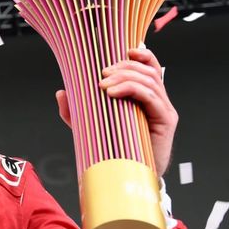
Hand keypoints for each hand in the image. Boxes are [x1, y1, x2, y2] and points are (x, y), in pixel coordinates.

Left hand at [54, 47, 178, 175]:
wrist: (130, 177)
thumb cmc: (115, 150)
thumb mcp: (90, 126)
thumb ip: (76, 110)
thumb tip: (62, 93)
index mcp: (145, 97)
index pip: (149, 67)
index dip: (140, 54)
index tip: (123, 50)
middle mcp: (158, 100)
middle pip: (147, 70)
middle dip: (123, 67)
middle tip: (102, 76)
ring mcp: (164, 109)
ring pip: (150, 80)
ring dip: (125, 77)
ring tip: (104, 86)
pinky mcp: (166, 120)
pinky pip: (152, 97)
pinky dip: (133, 89)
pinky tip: (114, 93)